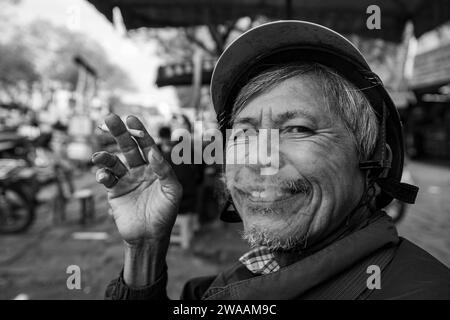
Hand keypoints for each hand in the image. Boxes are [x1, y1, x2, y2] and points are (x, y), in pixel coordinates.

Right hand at [92, 114, 181, 245]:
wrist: (150, 237)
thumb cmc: (166, 214)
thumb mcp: (173, 191)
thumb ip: (165, 171)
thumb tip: (153, 152)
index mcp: (156, 168)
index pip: (147, 145)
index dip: (140, 132)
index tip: (131, 118)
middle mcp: (141, 170)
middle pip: (128, 147)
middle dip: (119, 133)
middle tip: (109, 118)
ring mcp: (127, 180)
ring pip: (114, 162)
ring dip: (105, 156)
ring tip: (98, 156)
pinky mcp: (115, 192)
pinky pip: (107, 179)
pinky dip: (102, 174)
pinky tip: (102, 175)